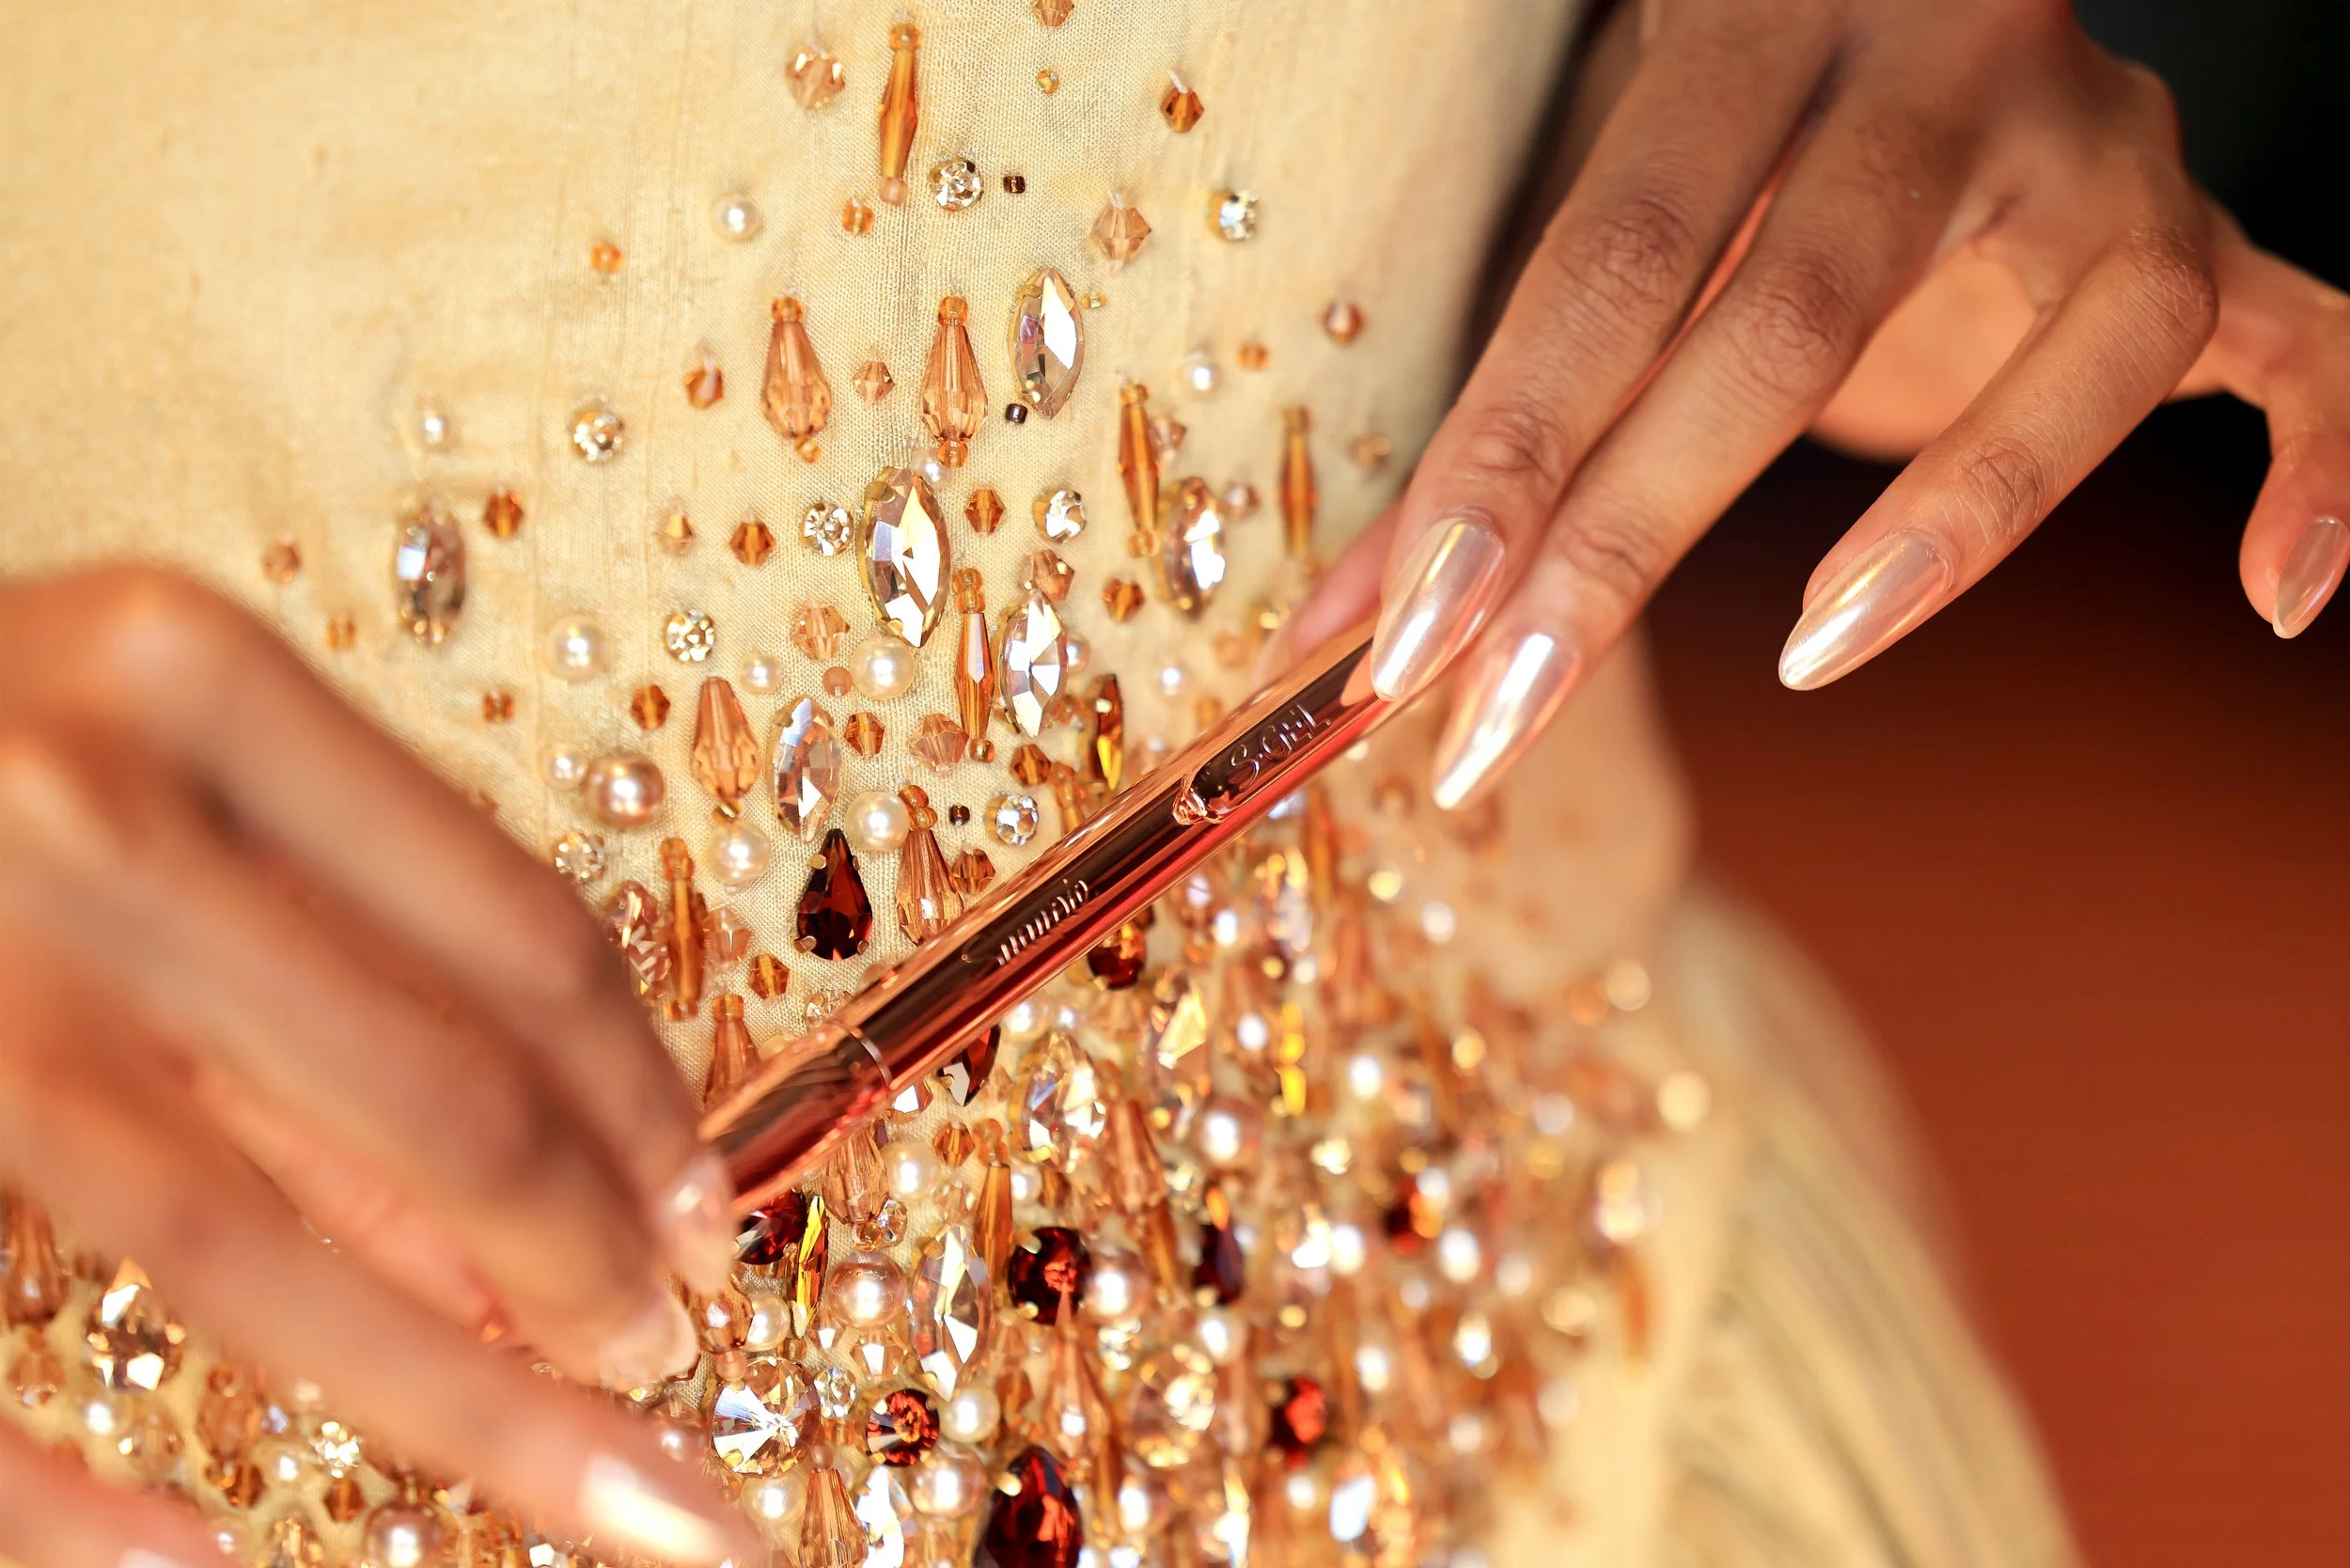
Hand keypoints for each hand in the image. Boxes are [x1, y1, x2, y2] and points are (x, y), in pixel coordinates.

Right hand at [0, 569, 755, 1567]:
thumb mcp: (132, 757)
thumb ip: (332, 939)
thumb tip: (591, 1185)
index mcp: (176, 670)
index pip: (519, 930)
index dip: (652, 1103)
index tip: (713, 1220)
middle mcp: (56, 797)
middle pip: (428, 1094)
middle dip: (588, 1263)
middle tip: (676, 1367)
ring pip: (240, 1244)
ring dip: (464, 1396)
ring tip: (616, 1489)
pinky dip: (60, 1508)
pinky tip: (198, 1561)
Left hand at [1276, 0, 2349, 808]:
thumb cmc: (1716, 143)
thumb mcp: (1595, 228)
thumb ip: (1488, 415)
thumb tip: (1344, 635)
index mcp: (1757, 32)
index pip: (1613, 267)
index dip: (1502, 464)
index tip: (1401, 649)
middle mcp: (1953, 76)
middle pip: (1794, 322)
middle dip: (1625, 545)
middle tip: (1497, 722)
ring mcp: (2104, 160)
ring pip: (2083, 345)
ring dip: (1950, 524)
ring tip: (1807, 658)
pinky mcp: (2210, 246)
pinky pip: (2310, 351)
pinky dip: (2324, 475)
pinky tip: (2276, 602)